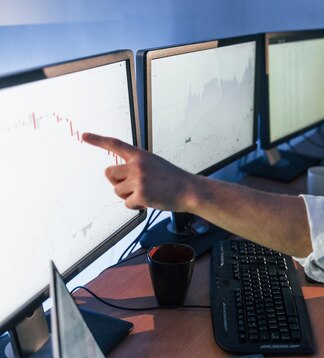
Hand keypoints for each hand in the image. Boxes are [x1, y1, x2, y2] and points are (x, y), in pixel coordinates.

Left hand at [82, 133, 197, 211]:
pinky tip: (150, 201)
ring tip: (146, 193)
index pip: (115, 144)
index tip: (84, 136)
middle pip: (109, 173)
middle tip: (131, 186)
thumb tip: (117, 181)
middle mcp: (137, 165)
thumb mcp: (155, 164)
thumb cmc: (173, 179)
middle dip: (117, 181)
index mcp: (140, 155)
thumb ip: (136, 167)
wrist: (190, 190)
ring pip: (117, 190)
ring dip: (128, 195)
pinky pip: (127, 203)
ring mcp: (138, 180)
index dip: (98, 140)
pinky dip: (136, 206)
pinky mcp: (141, 195)